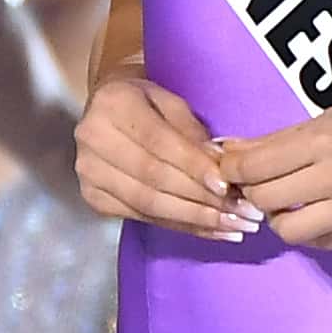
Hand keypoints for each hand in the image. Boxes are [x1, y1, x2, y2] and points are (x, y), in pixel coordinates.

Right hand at [73, 76, 254, 239]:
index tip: (226, 186)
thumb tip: (219, 166)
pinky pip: (143, 217)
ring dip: (196, 218)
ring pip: (149, 204)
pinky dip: (181, 226)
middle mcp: (93, 140)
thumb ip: (192, 132)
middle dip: (201, 199)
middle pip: (153, 178)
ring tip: (234, 227)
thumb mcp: (171, 101)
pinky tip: (211, 231)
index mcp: (112, 105)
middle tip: (241, 213)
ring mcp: (89, 173)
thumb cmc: (145, 102)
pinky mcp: (94, 197)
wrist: (105, 108)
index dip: (193, 167)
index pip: (158, 142)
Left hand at [222, 78, 331, 249]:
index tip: (231, 167)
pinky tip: (316, 214)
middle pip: (265, 199)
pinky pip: (327, 243)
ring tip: (290, 203)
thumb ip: (283, 138)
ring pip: (290, 231)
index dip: (232, 168)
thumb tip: (234, 150)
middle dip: (253, 192)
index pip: (253, 166)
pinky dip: (312, 232)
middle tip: (260, 183)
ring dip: (280, 218)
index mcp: (324, 139)